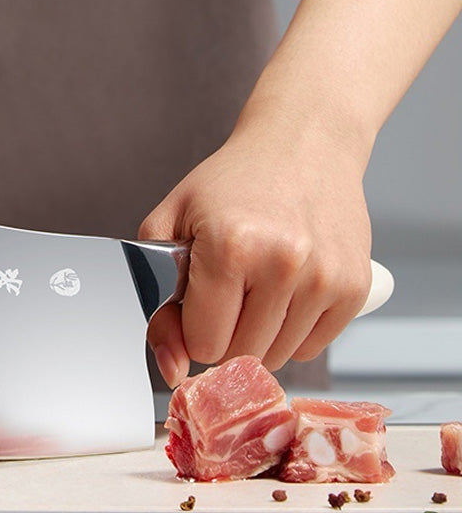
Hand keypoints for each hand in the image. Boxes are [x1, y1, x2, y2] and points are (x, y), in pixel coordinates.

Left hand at [140, 112, 372, 387]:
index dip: (193, 327)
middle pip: (240, 356)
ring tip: (257, 284)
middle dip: (224, 331)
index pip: (203, 344)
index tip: (199, 300)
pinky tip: (285, 289)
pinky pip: (313, 347)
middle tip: (227, 288)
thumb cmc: (232, 182)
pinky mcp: (355, 287)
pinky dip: (293, 330)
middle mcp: (282, 264)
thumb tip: (172, 368)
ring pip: (278, 358)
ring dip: (259, 334)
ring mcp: (325, 278)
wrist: (304, 144)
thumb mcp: (172, 223)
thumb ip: (156, 299)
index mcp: (230, 247)